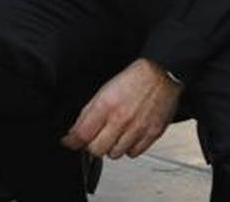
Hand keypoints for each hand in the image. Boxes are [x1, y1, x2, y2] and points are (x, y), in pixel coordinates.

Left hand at [61, 58, 181, 159]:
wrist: (159, 75)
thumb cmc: (132, 80)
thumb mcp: (103, 90)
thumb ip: (89, 112)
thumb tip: (75, 130)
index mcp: (106, 106)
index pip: (82, 134)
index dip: (72, 141)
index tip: (70, 142)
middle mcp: (121, 120)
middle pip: (97, 150)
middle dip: (91, 146)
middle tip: (93, 138)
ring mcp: (137, 129)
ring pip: (115, 154)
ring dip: (111, 147)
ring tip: (113, 135)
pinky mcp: (151, 134)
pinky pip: (133, 154)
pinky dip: (128, 149)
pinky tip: (127, 137)